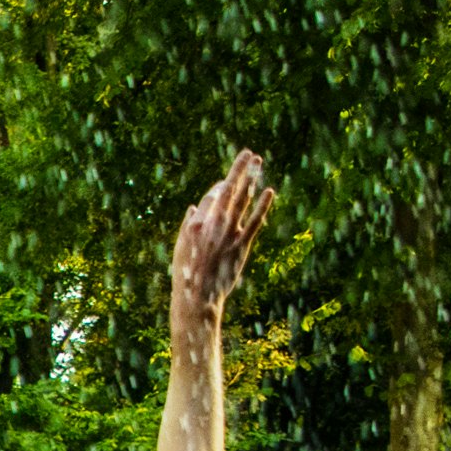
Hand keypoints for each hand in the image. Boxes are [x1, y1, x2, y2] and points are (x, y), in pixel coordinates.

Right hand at [171, 149, 273, 317]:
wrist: (197, 297)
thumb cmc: (186, 273)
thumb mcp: (181, 247)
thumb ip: (188, 225)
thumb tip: (194, 207)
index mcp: (196, 223)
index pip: (212, 195)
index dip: (222, 185)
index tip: (229, 180)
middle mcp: (213, 225)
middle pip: (229, 189)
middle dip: (240, 169)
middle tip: (249, 153)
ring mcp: (229, 234)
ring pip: (242, 200)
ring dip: (251, 179)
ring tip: (258, 163)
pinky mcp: (242, 245)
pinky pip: (255, 221)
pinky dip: (263, 205)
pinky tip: (269, 191)